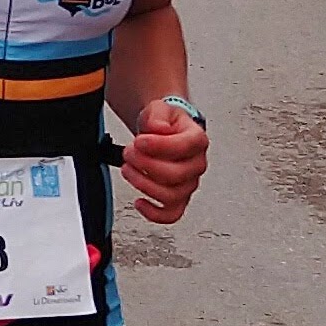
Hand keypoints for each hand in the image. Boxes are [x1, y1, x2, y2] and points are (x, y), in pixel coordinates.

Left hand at [122, 96, 209, 223]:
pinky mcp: (178, 198)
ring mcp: (188, 183)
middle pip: (175, 175)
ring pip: (170, 196)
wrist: (163, 132)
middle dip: (145, 164)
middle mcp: (196, 164)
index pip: (185, 146)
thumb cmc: (164, 124)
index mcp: (197, 140)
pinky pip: (171, 215)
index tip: (139, 141)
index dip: (160, 145)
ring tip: (128, 169)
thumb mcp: (159, 110)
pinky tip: (139, 201)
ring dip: (143, 184)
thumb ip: (157, 117)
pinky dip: (154, 213)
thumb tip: (156, 129)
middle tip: (129, 153)